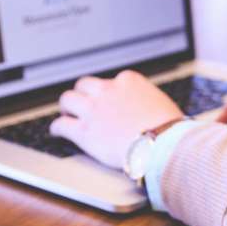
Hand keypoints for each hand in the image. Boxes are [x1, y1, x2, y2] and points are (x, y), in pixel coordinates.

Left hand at [50, 70, 183, 168]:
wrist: (162, 144)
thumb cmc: (169, 128)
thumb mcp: (161, 103)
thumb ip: (148, 101)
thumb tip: (149, 109)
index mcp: (128, 81)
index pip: (111, 81)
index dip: (107, 92)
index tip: (107, 99)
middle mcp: (108, 91)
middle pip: (84, 84)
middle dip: (82, 93)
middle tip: (82, 102)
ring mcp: (94, 110)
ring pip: (68, 99)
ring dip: (67, 106)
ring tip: (66, 113)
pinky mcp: (84, 132)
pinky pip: (62, 125)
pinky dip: (57, 128)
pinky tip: (57, 131)